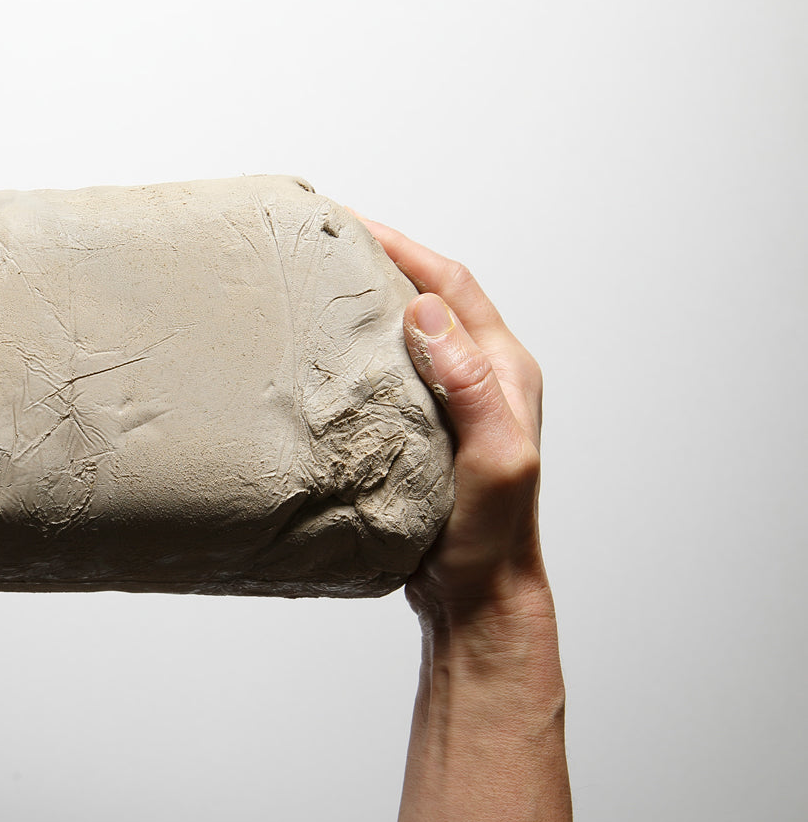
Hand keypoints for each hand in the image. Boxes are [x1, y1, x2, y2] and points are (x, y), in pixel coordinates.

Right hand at [360, 217, 547, 623]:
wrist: (478, 597)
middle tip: (322, 242)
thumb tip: (425, 314)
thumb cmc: (492, 537)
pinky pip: (388, 371)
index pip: (451, 286)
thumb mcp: (494, 457)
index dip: (402, 247)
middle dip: (379, 261)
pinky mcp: (422, 429)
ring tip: (315, 286)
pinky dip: (356, 349)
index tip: (349, 223)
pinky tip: (320, 355)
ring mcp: (451, 403)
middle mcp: (481, 377)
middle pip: (427, 297)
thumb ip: (470, 384)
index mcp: (505, 369)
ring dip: (366, 304)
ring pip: (405, 333)